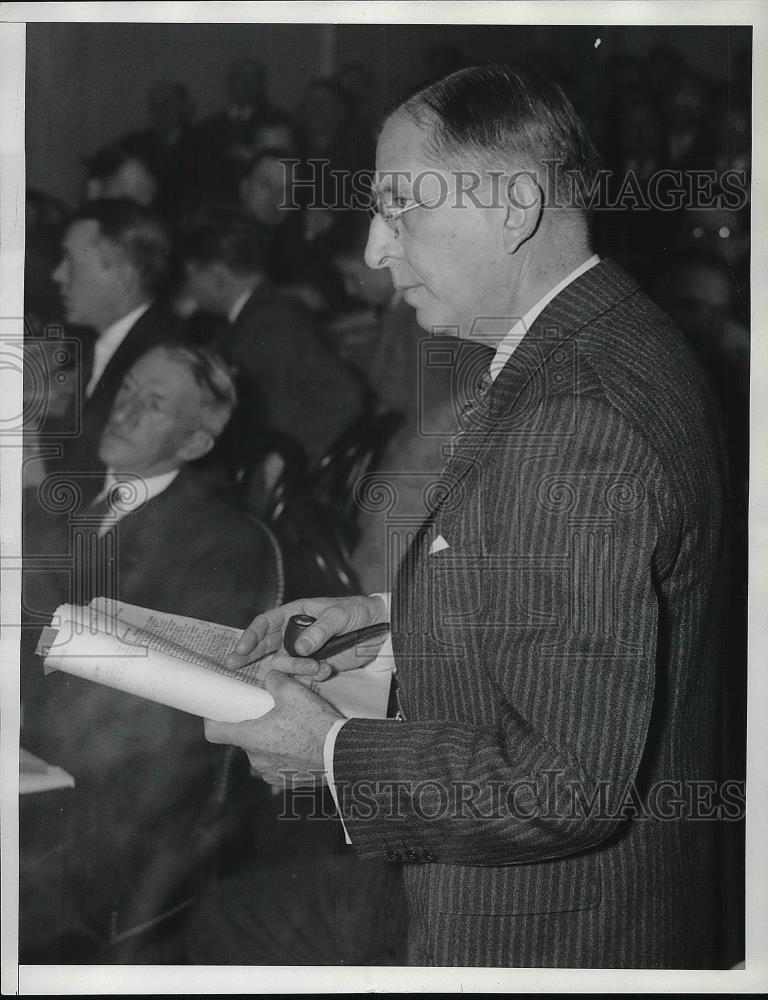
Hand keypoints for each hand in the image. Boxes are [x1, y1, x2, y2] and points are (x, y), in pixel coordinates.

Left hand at [204, 670, 342, 786]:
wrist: (341, 753)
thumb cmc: (315, 724)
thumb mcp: (293, 692)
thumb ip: (275, 681)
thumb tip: (270, 677)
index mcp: (251, 737)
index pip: (215, 733)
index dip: (212, 720)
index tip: (217, 711)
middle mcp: (256, 759)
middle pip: (244, 739)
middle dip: (254, 725)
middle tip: (271, 713)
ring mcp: (270, 773)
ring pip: (261, 752)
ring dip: (270, 741)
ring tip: (291, 729)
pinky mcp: (285, 782)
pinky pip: (276, 765)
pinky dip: (283, 755)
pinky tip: (300, 745)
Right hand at [225, 595, 388, 677]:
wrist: (379, 630)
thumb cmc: (358, 612)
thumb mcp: (340, 615)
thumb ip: (320, 630)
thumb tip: (300, 647)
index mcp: (296, 613)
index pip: (266, 623)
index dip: (251, 635)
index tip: (242, 649)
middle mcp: (294, 632)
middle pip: (264, 645)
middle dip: (250, 655)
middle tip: (234, 665)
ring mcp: (303, 650)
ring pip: (284, 663)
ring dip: (295, 668)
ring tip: (316, 667)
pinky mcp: (314, 665)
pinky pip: (302, 675)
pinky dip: (311, 676)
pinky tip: (326, 670)